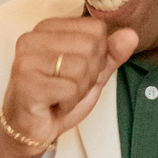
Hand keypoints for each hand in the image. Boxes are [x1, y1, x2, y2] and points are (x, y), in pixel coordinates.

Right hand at [0, 16, 136, 157]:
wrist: (29, 129)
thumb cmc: (57, 98)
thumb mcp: (92, 73)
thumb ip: (111, 53)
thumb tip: (131, 35)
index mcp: (47, 27)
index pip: (96, 29)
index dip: (97, 56)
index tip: (76, 71)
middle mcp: (32, 38)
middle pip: (91, 46)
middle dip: (89, 74)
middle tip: (68, 87)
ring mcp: (27, 60)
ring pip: (82, 67)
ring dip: (79, 90)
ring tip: (60, 96)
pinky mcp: (26, 83)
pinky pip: (70, 89)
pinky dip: (69, 103)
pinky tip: (54, 105)